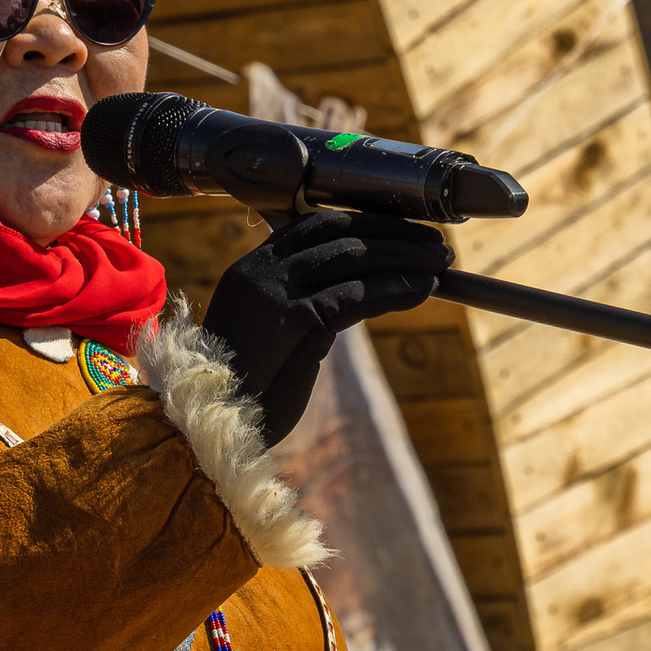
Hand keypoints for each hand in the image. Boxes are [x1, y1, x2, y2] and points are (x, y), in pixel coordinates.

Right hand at [202, 210, 452, 444]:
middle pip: (340, 233)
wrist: (210, 427)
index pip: (317, 224)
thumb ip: (302, 306)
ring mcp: (273, 291)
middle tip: (435, 245)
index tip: (404, 231)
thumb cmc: (245, 392)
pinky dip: (394, 291)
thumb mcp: (272, 336)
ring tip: (441, 266)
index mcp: (252, 268)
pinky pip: (355, 296)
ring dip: (404, 260)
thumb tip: (355, 292)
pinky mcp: (290, 319)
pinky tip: (422, 292)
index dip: (367, 223)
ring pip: (353, 258)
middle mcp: (260, 270)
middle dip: (394, 235)